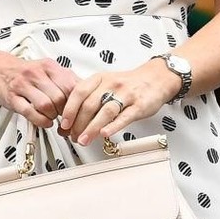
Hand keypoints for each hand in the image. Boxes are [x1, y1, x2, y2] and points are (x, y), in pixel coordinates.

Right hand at [0, 55, 78, 128]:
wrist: (0, 70)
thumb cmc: (28, 73)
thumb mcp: (49, 70)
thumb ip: (67, 79)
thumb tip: (87, 90)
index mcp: (49, 66)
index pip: (70, 85)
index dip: (76, 101)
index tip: (77, 109)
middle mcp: (36, 74)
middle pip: (59, 97)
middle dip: (64, 111)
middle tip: (64, 116)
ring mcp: (23, 85)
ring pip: (46, 105)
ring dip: (52, 116)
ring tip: (53, 117)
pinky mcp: (13, 98)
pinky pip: (30, 112)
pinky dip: (41, 121)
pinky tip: (45, 122)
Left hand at [60, 59, 179, 146]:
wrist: (155, 78)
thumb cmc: (128, 84)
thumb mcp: (106, 84)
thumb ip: (89, 100)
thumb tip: (68, 122)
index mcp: (100, 78)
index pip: (80, 92)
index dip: (69, 109)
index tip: (64, 123)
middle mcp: (112, 84)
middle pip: (90, 104)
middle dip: (79, 124)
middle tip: (74, 137)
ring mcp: (126, 94)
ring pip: (105, 111)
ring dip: (92, 128)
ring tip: (84, 140)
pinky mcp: (139, 105)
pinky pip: (125, 116)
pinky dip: (113, 126)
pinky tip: (105, 134)